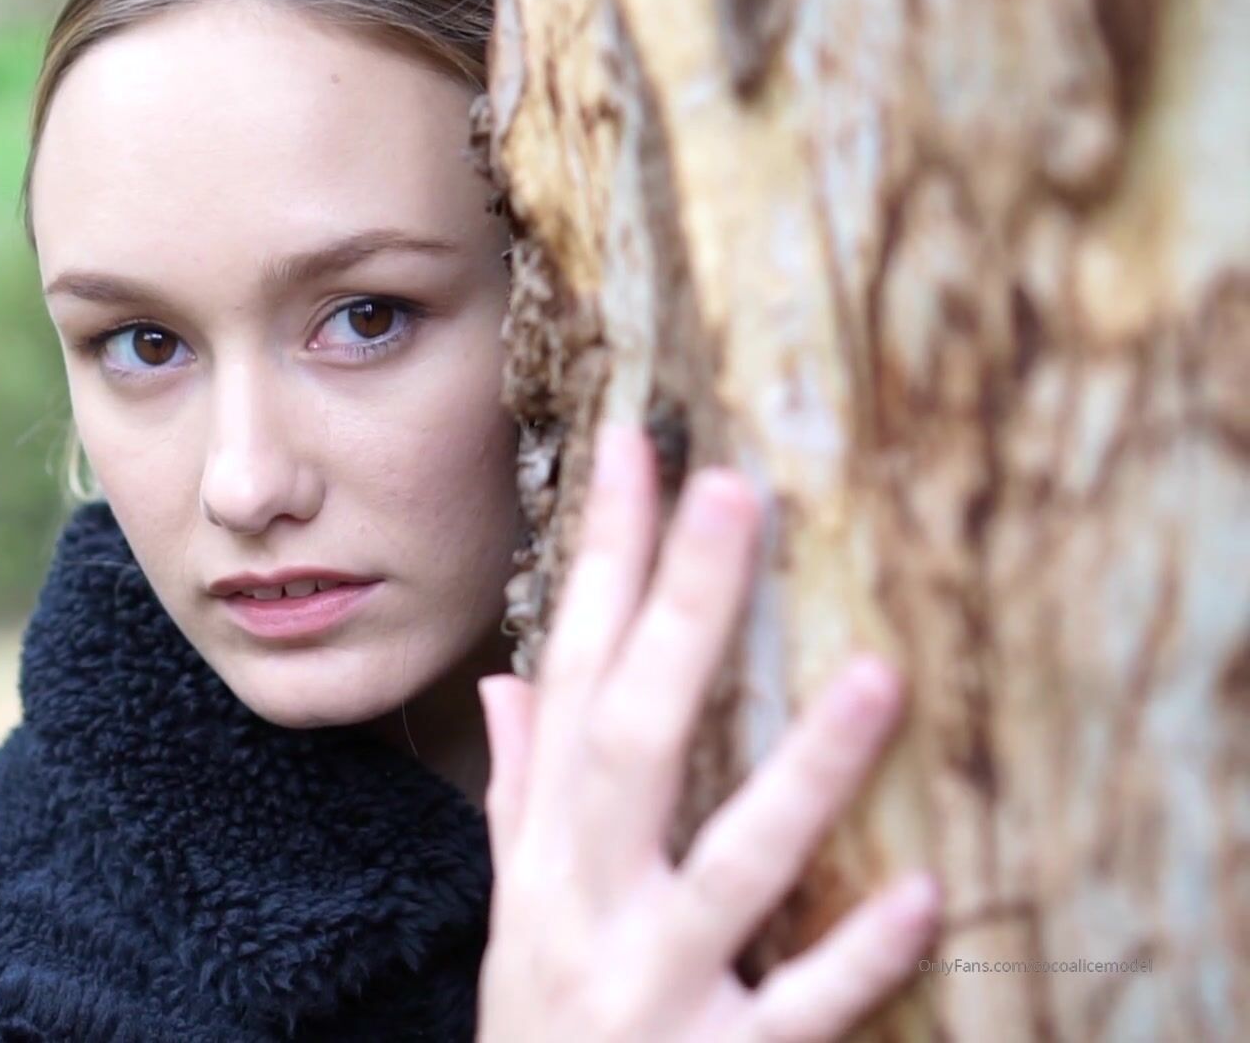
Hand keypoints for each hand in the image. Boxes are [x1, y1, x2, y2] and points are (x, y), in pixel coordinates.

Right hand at [474, 414, 939, 1041]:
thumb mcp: (512, 908)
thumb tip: (514, 680)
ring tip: (878, 675)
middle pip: (632, 739)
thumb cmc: (540, 1022)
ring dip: (800, 773)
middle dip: (677, 615)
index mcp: (543, 850)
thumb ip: (516, 792)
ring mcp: (646, 983)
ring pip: (727, 866)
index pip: (574, 676)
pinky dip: (850, 956)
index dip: (603, 563)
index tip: (639, 450)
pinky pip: (791, 1010)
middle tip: (735, 493)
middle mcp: (583, 902)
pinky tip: (923, 893)